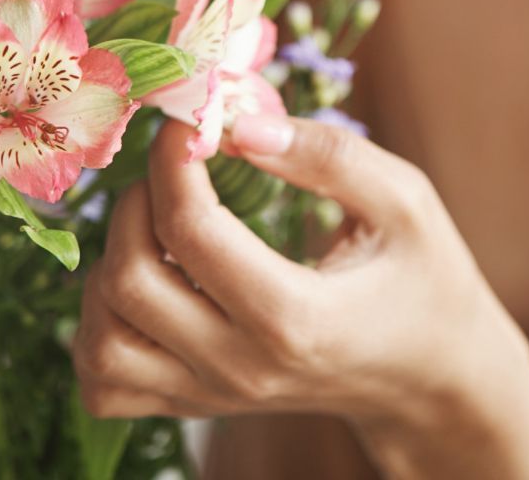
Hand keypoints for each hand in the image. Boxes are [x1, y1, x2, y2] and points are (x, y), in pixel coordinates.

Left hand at [72, 114, 528, 433]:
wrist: (428, 377)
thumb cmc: (422, 277)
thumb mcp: (405, 201)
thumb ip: (328, 156)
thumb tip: (238, 124)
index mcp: (297, 318)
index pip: (191, 232)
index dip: (172, 159)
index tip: (189, 122)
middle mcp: (242, 368)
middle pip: (128, 282)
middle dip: (134, 203)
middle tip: (175, 168)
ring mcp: (213, 398)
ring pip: (100, 341)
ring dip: (108, 266)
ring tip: (159, 226)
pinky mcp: (194, 407)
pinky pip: (104, 382)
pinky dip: (101, 328)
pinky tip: (145, 285)